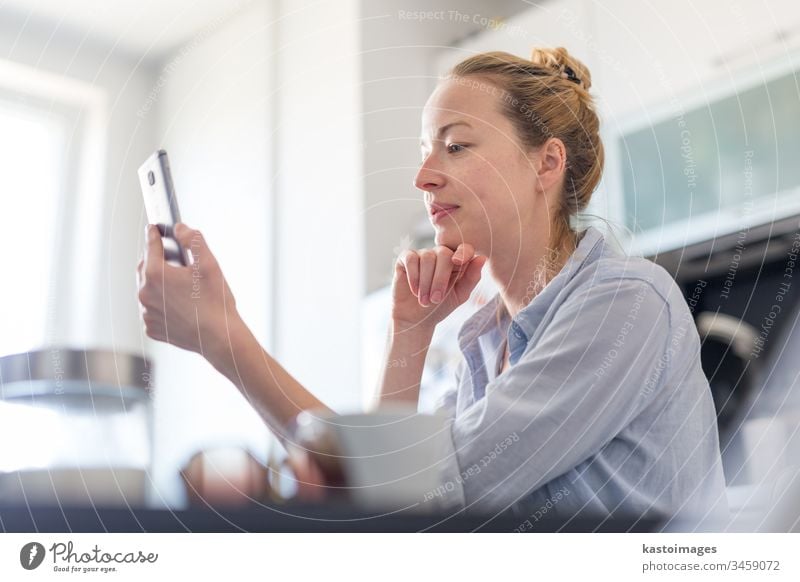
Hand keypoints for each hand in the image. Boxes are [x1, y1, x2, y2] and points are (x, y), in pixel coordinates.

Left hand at [136, 223, 238, 356]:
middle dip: (157, 261)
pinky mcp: (152, 328)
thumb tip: (180, 229)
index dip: (154, 235)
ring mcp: (147, 313)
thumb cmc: (216, 301)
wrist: (219, 337)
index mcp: (156, 275)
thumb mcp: (209, 264)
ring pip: (149, 290)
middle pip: (145, 268)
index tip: (154, 229)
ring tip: (182, 286)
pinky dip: (162, 305)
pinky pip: (153, 310)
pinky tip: (181, 305)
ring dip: (160, 284)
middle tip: (175, 260)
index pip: (151, 247)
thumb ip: (193, 240)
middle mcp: (145, 294)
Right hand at [392, 243, 485, 330]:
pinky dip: (414, 276)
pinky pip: (411, 259)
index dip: (463, 252)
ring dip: (426, 282)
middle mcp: (440, 254)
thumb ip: (471, 278)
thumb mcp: (460, 295)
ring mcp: (422, 254)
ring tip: (424, 300)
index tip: (459, 262)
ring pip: (427, 258)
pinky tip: (415, 290)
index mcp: (456, 261)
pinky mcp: (406, 258)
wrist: (416, 318)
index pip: (464, 248)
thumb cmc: (439, 306)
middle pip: (443, 254)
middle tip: (436, 299)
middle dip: (440, 279)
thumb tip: (482, 257)